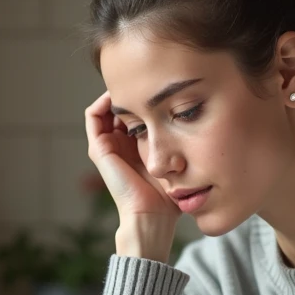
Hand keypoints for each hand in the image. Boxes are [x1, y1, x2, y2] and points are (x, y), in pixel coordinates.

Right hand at [86, 90, 181, 224]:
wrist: (152, 215)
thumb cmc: (169, 196)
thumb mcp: (179, 162)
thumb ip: (184, 145)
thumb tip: (201, 119)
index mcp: (136, 147)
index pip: (135, 113)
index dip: (145, 98)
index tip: (161, 86)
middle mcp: (119, 144)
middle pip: (120, 108)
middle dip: (132, 92)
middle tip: (146, 79)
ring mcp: (107, 146)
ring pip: (105, 108)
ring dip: (117, 93)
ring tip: (133, 82)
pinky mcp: (98, 149)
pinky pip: (93, 116)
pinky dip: (103, 101)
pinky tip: (121, 94)